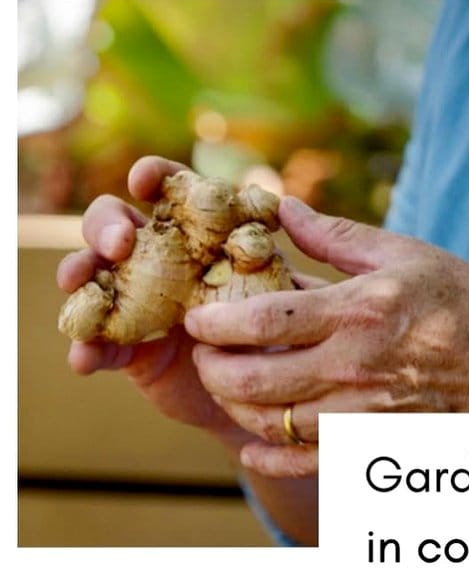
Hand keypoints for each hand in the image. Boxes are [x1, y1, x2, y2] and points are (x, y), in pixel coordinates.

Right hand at [56, 156, 253, 445]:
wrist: (262, 395)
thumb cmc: (273, 333)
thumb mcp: (279, 292)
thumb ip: (274, 254)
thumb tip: (288, 208)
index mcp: (193, 234)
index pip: (165, 189)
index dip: (151, 176)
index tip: (144, 180)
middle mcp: (156, 259)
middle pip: (112, 223)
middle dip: (106, 225)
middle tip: (118, 243)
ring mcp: (135, 301)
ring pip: (91, 275)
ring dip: (78, 273)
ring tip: (80, 284)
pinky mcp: (127, 347)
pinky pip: (96, 343)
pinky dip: (86, 348)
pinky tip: (84, 358)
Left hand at [185, 198, 468, 477]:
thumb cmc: (456, 301)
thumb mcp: (402, 255)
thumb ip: (334, 237)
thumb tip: (280, 207)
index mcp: (357, 311)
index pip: (260, 322)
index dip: (213, 323)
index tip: (196, 318)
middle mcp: (354, 367)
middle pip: (253, 381)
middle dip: (213, 369)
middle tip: (206, 355)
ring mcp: (362, 413)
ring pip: (271, 424)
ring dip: (236, 408)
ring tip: (229, 387)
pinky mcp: (373, 443)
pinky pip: (306, 461)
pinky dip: (270, 457)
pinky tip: (253, 444)